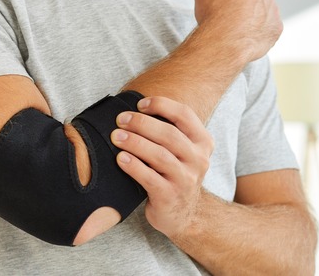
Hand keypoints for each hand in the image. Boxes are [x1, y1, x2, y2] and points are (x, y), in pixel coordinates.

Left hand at [111, 96, 213, 238]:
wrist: (181, 214)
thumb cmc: (174, 173)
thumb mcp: (182, 150)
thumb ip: (167, 130)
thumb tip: (134, 108)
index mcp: (203, 142)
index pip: (184, 114)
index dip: (161, 105)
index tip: (139, 104)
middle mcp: (199, 160)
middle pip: (169, 134)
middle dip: (141, 123)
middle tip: (120, 120)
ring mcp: (186, 180)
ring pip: (159, 155)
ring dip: (134, 143)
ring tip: (116, 136)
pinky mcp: (170, 197)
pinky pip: (149, 178)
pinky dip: (133, 166)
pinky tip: (120, 158)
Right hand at [194, 0, 282, 61]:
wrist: (224, 42)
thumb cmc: (214, 15)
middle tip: (228, 12)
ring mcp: (273, 9)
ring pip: (262, 9)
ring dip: (252, 14)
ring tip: (235, 26)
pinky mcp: (276, 28)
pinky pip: (267, 26)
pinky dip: (258, 29)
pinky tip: (244, 34)